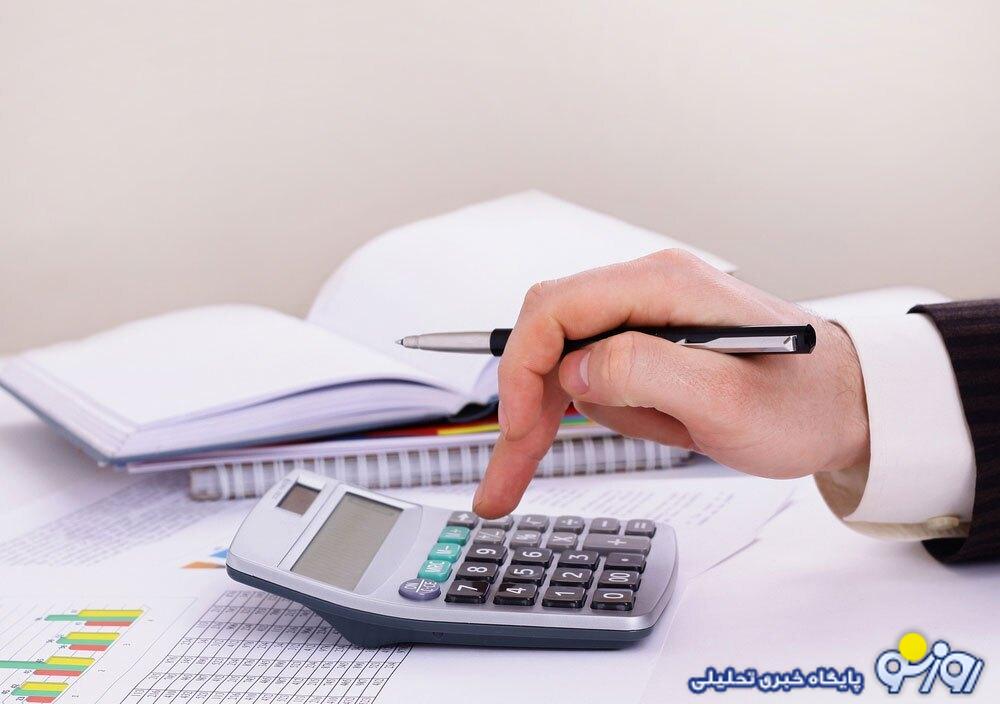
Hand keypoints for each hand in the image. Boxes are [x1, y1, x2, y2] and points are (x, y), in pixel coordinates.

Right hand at [472, 249, 869, 517]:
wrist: (847, 406)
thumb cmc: (803, 403)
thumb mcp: (725, 400)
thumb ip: (643, 373)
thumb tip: (572, 368)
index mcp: (661, 285)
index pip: (554, 310)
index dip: (521, 371)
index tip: (518, 432)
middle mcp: (647, 289)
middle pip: (549, 336)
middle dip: (529, 405)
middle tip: (509, 478)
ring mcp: (647, 315)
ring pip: (569, 363)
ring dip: (589, 415)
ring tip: (668, 436)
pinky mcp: (651, 343)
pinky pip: (600, 378)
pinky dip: (606, 413)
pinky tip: (663, 429)